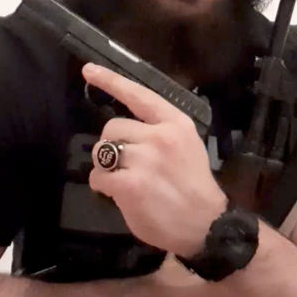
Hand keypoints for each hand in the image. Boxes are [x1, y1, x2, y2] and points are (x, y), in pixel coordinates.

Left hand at [82, 62, 227, 257]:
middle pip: (112, 127)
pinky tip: (115, 193)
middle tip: (124, 164)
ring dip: (105, 166)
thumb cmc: (193, 187)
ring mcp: (145, 160)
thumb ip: (160, 133)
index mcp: (176, 123)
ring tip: (120, 180)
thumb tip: (126, 131)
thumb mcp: (186, 147)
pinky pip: (99, 176)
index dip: (111, 81)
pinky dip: (101, 185)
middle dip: (112, 145)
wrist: (207, 225)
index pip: (138, 95)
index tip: (89, 71)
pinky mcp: (131, 184)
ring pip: (103, 151)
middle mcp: (160, 136)